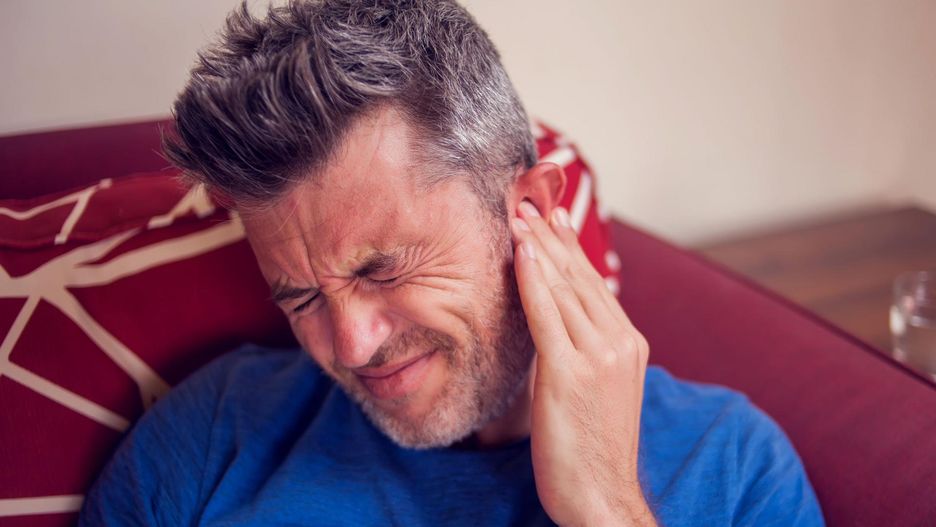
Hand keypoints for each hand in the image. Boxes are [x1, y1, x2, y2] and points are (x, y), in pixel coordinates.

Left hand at [511, 201, 655, 526]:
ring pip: (565, 288)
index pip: (592, 284)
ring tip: (518, 214)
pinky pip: (548, 315)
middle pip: (579, 277)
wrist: (601, 496)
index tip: (551, 216)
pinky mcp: (573, 373)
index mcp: (628, 343)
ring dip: (539, 246)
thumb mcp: (593, 388)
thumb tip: (552, 320)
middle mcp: (621, 342)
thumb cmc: (590, 446)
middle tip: (528, 200)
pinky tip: (521, 251)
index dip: (569, 247)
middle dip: (552, 235)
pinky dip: (534, 279)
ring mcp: (600, 356)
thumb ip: (579, 349)